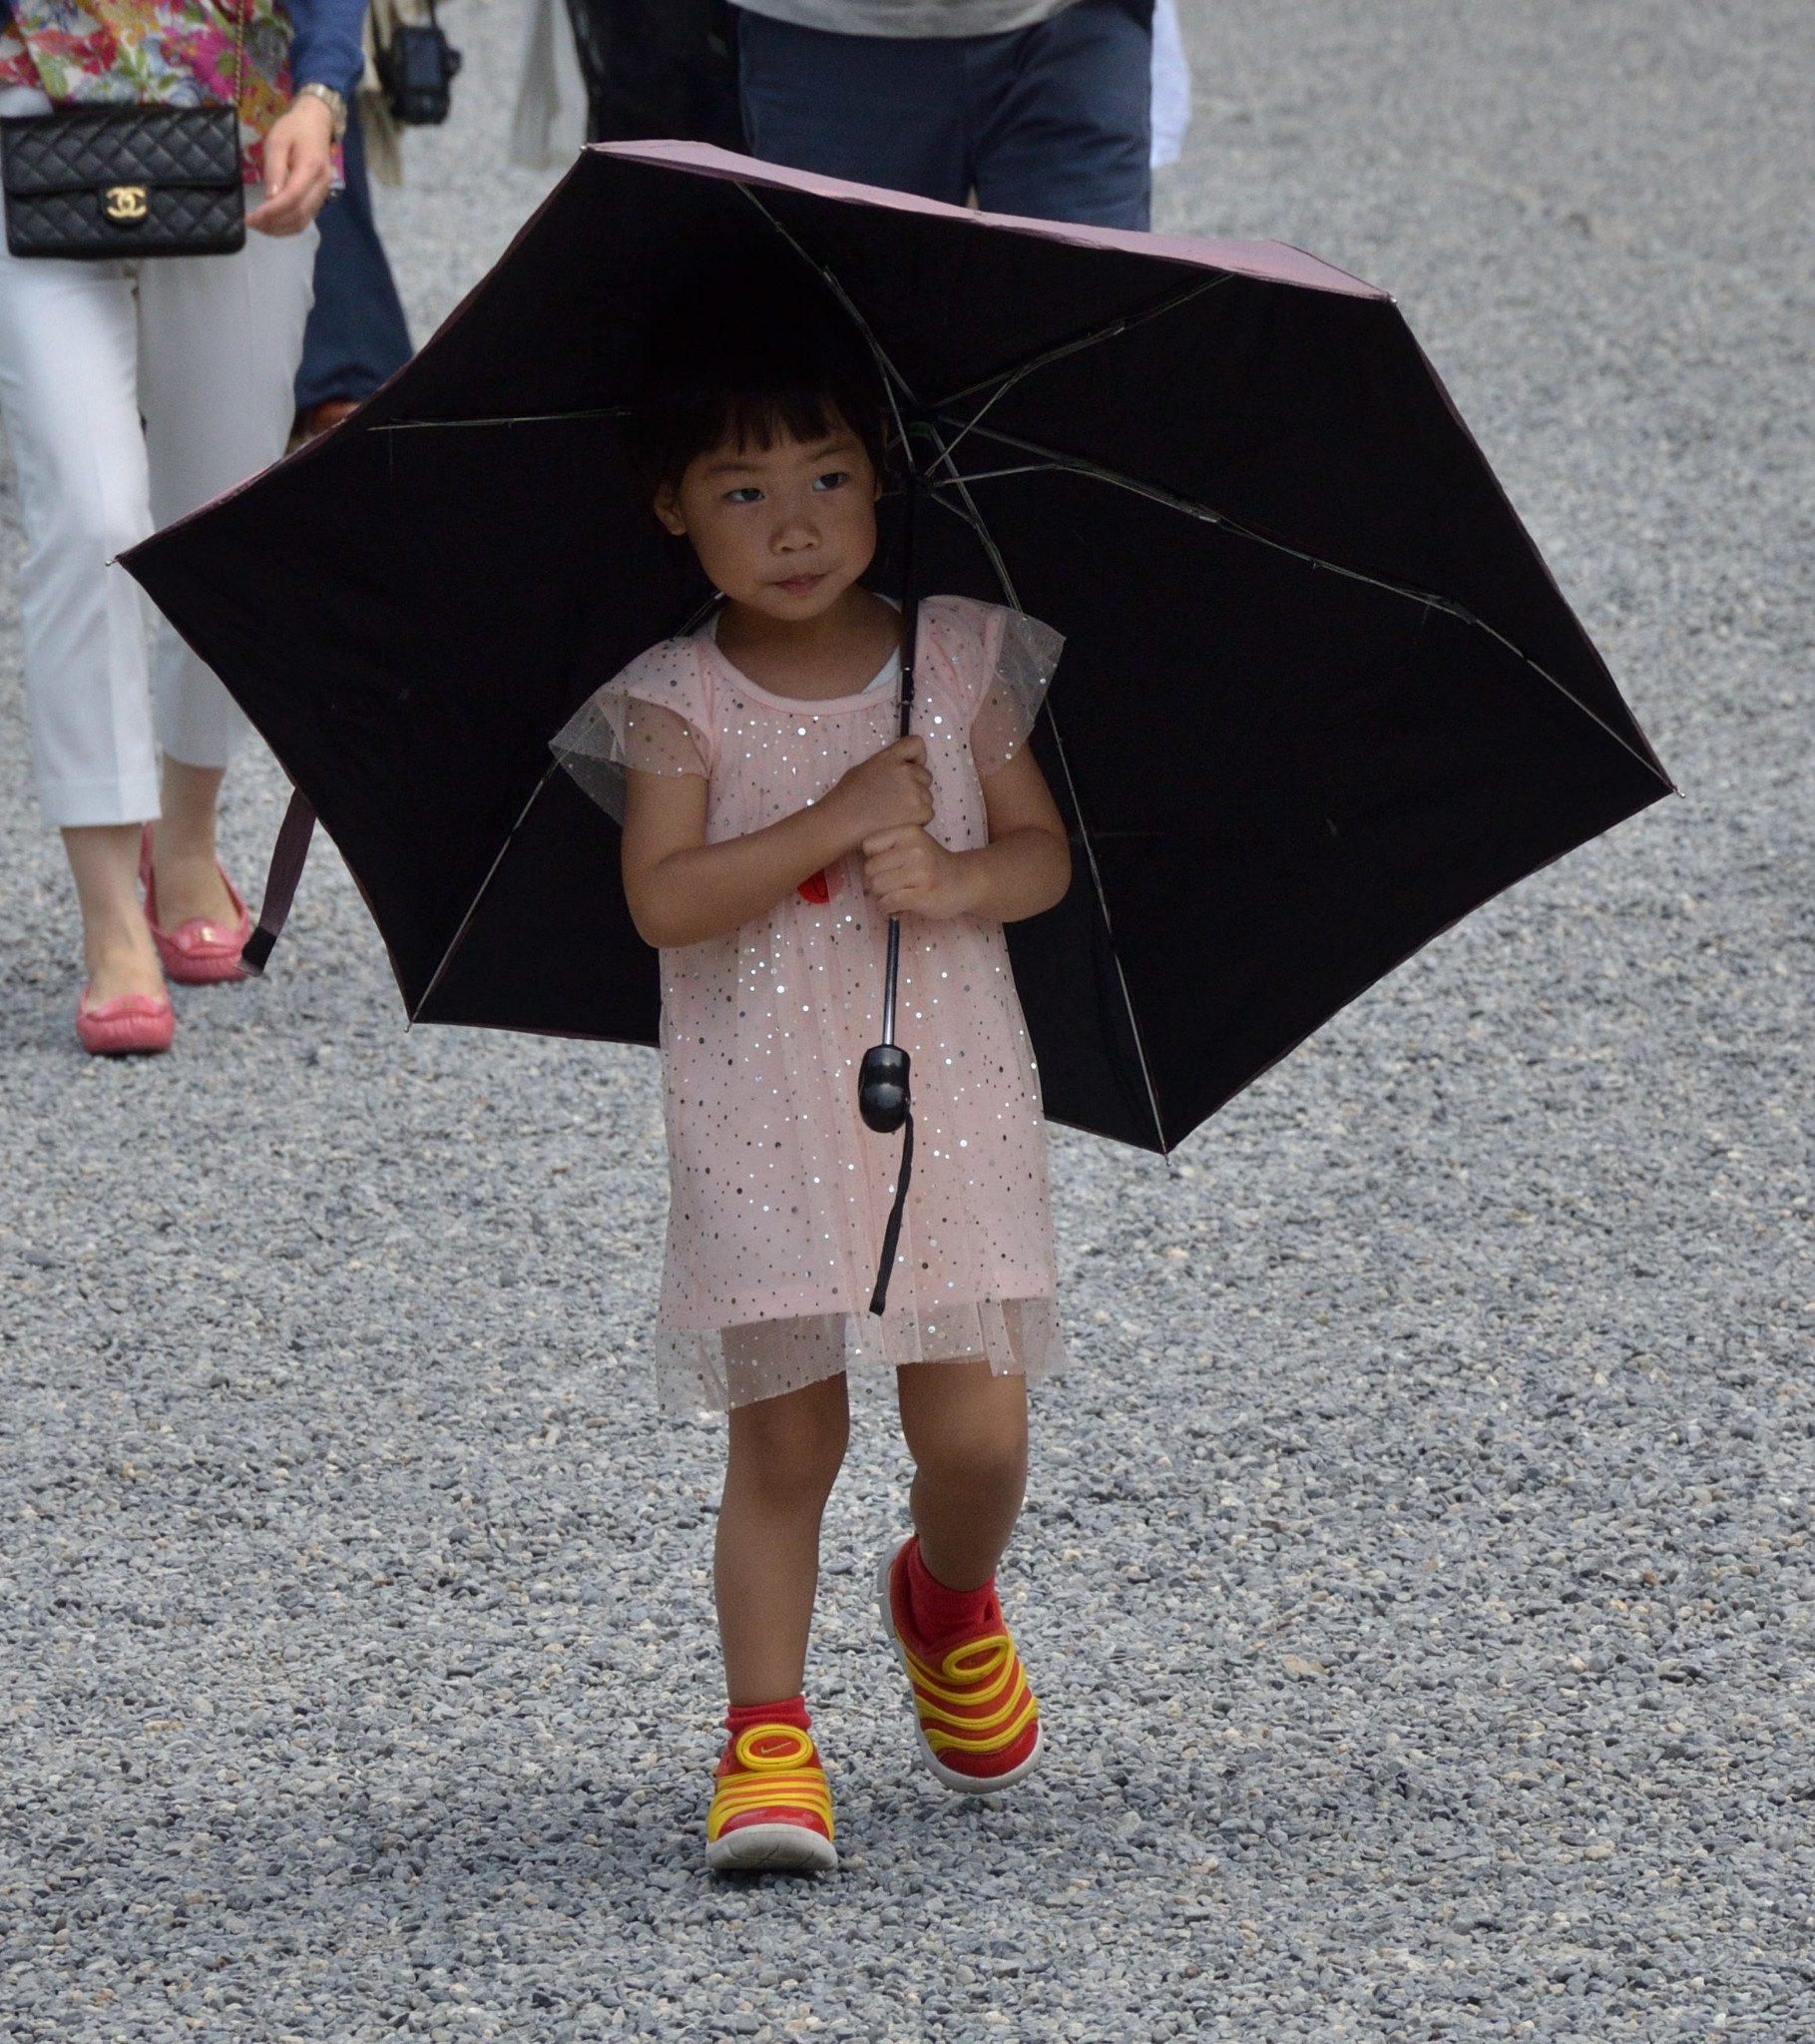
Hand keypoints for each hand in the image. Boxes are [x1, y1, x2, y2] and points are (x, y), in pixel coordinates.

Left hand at [246, 96, 335, 235]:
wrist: (316, 122)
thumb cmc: (294, 128)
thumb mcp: (277, 141)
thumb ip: (274, 168)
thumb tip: (270, 197)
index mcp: (311, 168)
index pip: (291, 198)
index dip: (271, 212)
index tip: (250, 218)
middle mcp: (321, 186)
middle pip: (299, 215)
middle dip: (273, 224)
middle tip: (251, 224)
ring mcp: (323, 194)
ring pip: (303, 221)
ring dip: (281, 229)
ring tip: (260, 226)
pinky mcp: (320, 198)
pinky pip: (305, 219)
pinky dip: (288, 225)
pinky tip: (273, 223)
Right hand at [826, 736, 932, 847]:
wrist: (840, 825)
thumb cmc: (845, 800)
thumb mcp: (863, 770)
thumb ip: (886, 767)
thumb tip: (900, 769)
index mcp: (888, 757)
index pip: (916, 744)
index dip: (917, 758)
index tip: (910, 769)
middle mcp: (903, 770)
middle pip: (925, 776)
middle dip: (916, 787)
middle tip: (895, 801)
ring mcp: (913, 791)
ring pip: (927, 797)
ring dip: (916, 806)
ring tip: (893, 815)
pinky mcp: (919, 811)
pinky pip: (928, 814)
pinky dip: (918, 821)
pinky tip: (898, 824)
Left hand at [862, 825, 976, 919]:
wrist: (965, 881)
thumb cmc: (933, 864)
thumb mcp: (914, 844)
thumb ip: (890, 848)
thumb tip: (862, 867)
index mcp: (909, 832)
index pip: (869, 845)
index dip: (873, 859)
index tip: (886, 866)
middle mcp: (914, 849)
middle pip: (870, 868)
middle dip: (875, 880)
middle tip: (889, 885)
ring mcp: (919, 872)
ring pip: (877, 886)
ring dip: (880, 896)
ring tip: (893, 895)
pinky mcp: (922, 894)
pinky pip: (889, 902)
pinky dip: (887, 908)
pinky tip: (895, 907)